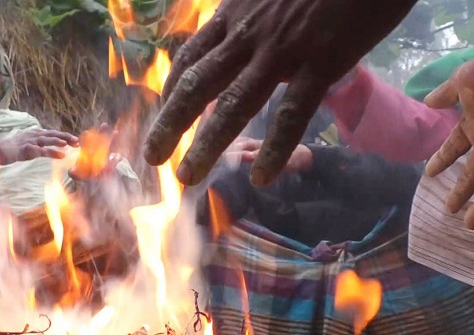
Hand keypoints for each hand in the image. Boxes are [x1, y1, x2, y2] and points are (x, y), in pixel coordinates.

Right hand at [0, 128, 78, 164]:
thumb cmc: (13, 149)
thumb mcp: (29, 144)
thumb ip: (40, 145)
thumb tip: (52, 149)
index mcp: (36, 133)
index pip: (53, 133)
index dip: (65, 135)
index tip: (76, 140)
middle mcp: (34, 135)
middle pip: (52, 134)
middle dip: (66, 136)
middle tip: (78, 141)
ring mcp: (29, 141)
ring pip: (47, 140)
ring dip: (58, 141)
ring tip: (69, 144)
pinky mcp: (25, 149)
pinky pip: (40, 151)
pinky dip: (51, 152)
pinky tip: (60, 155)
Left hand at [70, 123, 121, 179]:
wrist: (95, 185)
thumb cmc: (84, 178)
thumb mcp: (78, 176)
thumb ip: (74, 174)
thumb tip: (71, 171)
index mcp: (88, 153)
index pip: (87, 144)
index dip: (87, 139)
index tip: (87, 133)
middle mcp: (97, 154)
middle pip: (100, 142)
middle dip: (102, 133)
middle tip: (104, 124)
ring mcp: (106, 159)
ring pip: (109, 149)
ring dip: (113, 141)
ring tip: (116, 132)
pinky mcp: (112, 166)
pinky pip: (114, 162)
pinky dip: (116, 160)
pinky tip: (118, 157)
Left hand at [143, 0, 415, 185]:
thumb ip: (252, 15)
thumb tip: (246, 38)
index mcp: (235, 12)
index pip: (191, 58)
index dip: (171, 92)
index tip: (163, 117)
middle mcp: (248, 33)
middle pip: (196, 85)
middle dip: (170, 124)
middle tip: (152, 158)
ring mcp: (282, 49)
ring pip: (233, 104)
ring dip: (206, 144)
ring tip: (188, 177)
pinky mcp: (321, 61)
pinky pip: (292, 113)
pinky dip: (276, 148)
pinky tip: (262, 177)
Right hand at [424, 35, 473, 229]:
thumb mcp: (460, 83)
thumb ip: (444, 95)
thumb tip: (427, 102)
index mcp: (473, 126)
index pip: (454, 148)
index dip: (442, 160)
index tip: (429, 174)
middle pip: (473, 174)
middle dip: (462, 192)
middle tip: (449, 209)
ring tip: (469, 226)